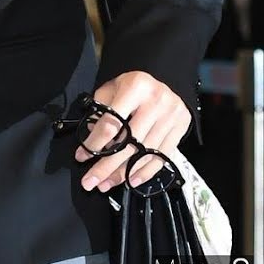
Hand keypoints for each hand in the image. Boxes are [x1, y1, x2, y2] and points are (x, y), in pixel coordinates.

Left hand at [75, 71, 190, 192]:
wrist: (164, 79)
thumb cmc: (133, 86)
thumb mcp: (113, 87)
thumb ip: (100, 110)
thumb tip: (91, 139)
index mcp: (136, 87)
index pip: (112, 123)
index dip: (95, 143)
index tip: (82, 156)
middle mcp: (156, 102)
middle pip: (129, 143)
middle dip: (107, 166)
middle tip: (91, 182)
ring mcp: (171, 116)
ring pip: (144, 154)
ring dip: (123, 174)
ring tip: (107, 184)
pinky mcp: (181, 129)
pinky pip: (161, 157)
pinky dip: (145, 172)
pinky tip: (130, 180)